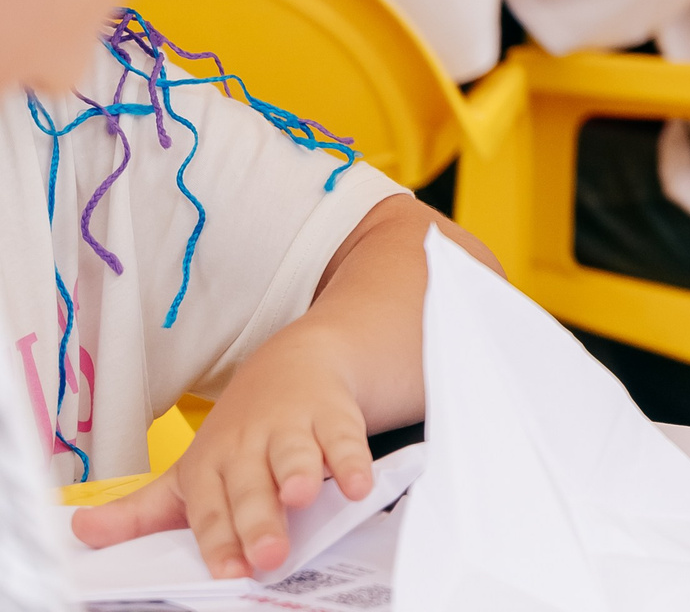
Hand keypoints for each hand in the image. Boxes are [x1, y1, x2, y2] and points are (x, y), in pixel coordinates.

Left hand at [71, 320, 371, 578]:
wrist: (294, 364)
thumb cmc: (240, 433)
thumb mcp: (190, 471)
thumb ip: (141, 510)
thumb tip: (81, 531)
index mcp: (210, 466)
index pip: (210, 510)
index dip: (218, 541)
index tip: (229, 573)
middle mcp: (248, 445)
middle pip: (252, 487)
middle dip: (259, 520)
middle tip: (268, 554)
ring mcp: (291, 427)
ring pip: (294, 454)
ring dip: (300, 473)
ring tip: (303, 496)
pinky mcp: (333, 415)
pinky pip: (344, 438)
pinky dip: (354, 460)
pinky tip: (360, 484)